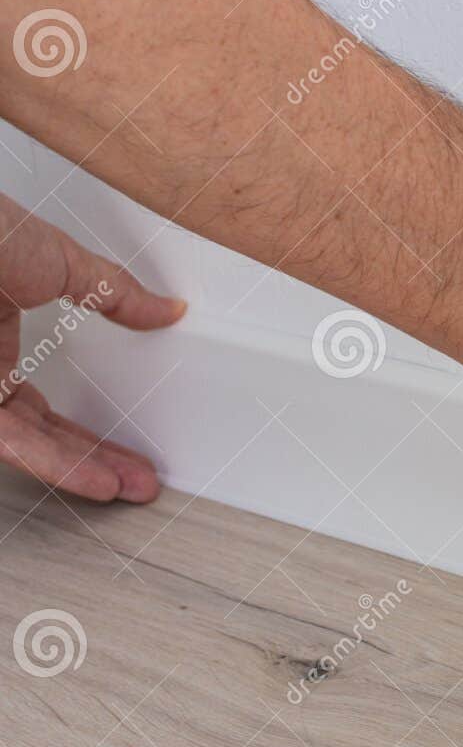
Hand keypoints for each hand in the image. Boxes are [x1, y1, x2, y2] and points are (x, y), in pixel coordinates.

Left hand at [0, 193, 184, 501]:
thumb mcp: (61, 259)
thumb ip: (116, 291)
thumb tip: (162, 308)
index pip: (42, 406)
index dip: (87, 430)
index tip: (128, 442)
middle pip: (42, 434)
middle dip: (97, 460)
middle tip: (138, 478)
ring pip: (29, 447)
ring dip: (83, 472)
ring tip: (129, 487)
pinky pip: (11, 445)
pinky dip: (57, 466)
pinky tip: (96, 478)